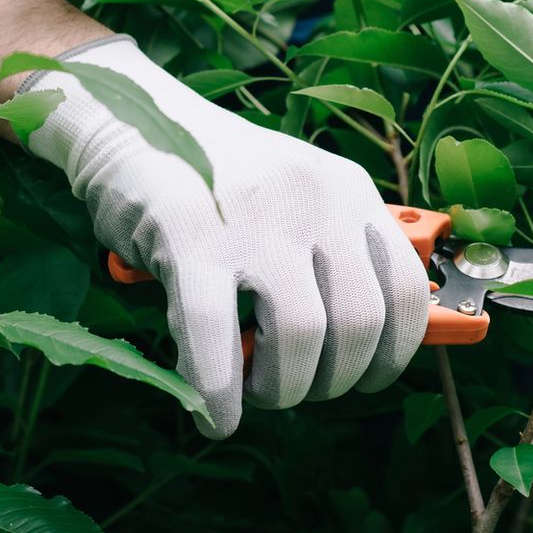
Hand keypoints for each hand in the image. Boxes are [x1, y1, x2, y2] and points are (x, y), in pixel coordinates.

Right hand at [22, 38, 429, 437]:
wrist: (127, 117)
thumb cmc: (211, 177)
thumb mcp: (291, 198)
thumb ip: (328, 254)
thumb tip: (363, 349)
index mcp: (347, 189)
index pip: (406, 290)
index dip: (392, 354)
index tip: (363, 377)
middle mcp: (313, 199)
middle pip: (360, 323)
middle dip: (333, 381)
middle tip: (295, 388)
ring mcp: (254, 218)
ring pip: (301, 338)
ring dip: (282, 389)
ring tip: (253, 392)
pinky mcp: (190, 237)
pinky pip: (216, 338)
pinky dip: (219, 393)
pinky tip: (215, 414)